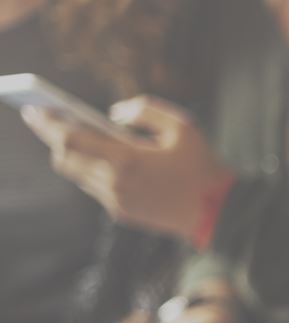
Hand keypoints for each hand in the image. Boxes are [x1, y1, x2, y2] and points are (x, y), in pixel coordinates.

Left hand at [22, 97, 235, 237]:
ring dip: (70, 155)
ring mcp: (117, 201)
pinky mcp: (122, 213)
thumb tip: (113, 113)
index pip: (71, 139)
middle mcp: (115, 183)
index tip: (34, 109)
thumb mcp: (182, 125)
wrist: (219, 212)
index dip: (49, 123)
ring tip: (67, 136)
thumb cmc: (203, 166)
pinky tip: (96, 159)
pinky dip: (91, 171)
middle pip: (65, 159)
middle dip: (51, 138)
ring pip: (77, 175)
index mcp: (127, 159)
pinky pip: (94, 188)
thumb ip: (144, 109)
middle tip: (43, 119)